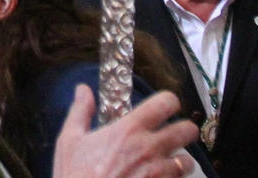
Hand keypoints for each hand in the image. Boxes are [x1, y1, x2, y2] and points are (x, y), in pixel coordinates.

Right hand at [54, 86, 199, 177]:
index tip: (163, 109)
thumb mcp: (69, 141)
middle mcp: (150, 149)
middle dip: (183, 132)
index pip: (166, 102)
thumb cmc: (75, 176)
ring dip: (180, 162)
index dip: (168, 102)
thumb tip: (83, 89)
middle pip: (188, 130)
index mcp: (129, 130)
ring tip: (167, 165)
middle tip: (172, 137)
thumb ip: (80, 111)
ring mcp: (159, 174)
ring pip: (188, 162)